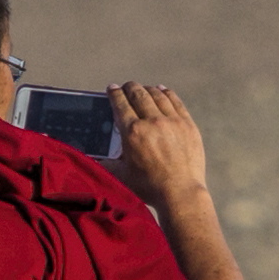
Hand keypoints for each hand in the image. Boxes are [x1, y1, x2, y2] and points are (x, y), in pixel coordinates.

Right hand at [110, 84, 213, 211]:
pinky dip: (167, 94)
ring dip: (147, 89)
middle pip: (138, 94)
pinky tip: (163, 91)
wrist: (180, 192)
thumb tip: (91, 158)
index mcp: (132, 132)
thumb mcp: (120, 175)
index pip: (120, 104)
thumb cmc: (149, 187)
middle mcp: (152, 122)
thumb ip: (105, 163)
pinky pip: (176, 102)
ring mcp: (172, 121)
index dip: (114, 93)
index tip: (112, 88)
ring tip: (143, 89)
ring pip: (157, 95)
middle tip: (126, 86)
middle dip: (129, 87)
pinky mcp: (188, 125)